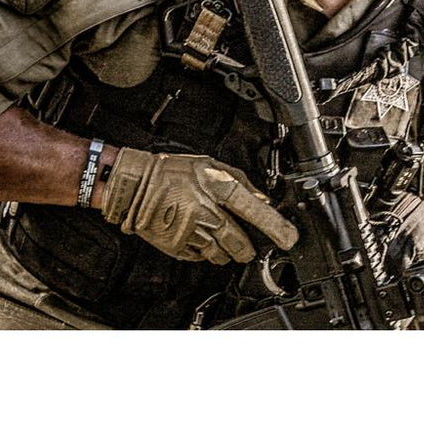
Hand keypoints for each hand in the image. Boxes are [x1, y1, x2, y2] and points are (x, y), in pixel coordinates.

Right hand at [101, 148, 297, 263]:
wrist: (134, 184)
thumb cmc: (173, 171)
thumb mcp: (211, 165)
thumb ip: (241, 182)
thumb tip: (263, 200)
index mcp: (217, 187)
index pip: (253, 210)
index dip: (274, 227)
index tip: (289, 239)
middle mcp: (205, 211)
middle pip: (238, 241)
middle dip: (248, 248)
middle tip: (249, 246)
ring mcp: (190, 231)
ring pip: (220, 254)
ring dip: (227, 252)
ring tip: (220, 237)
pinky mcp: (176, 246)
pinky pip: (200, 257)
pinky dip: (205, 252)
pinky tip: (200, 237)